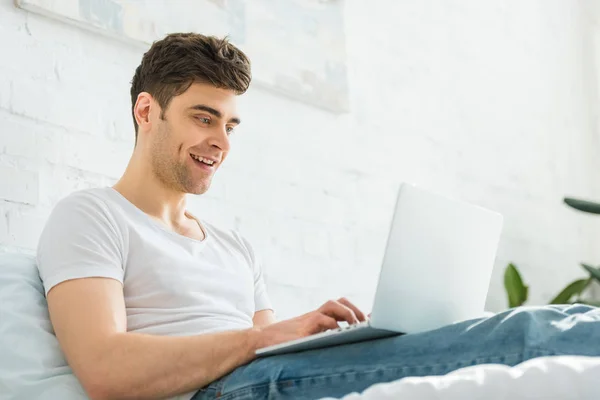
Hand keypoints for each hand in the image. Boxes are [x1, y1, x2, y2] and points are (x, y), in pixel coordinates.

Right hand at [252, 297, 366, 350]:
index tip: (374, 317)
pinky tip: (339, 332)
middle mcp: (316, 314)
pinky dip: (333, 325)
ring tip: (356, 324)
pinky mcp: (304, 326)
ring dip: (347, 312)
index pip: (342, 306)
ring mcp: (310, 318)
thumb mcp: (309, 336)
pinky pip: (322, 320)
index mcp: (319, 317)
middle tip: (365, 323)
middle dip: (356, 310)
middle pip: (340, 302)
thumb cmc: (287, 340)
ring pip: (332, 305)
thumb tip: (346, 335)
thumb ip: (325, 334)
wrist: (263, 339)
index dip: (358, 310)